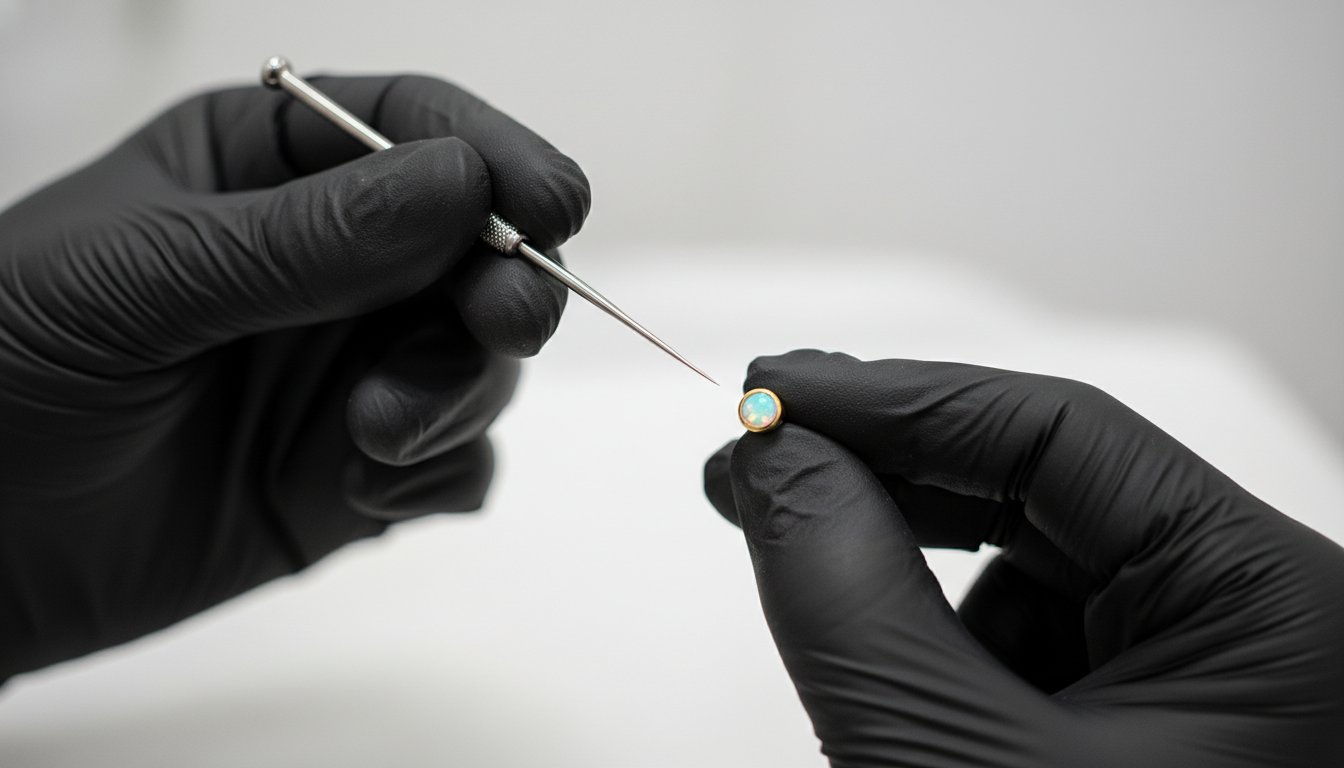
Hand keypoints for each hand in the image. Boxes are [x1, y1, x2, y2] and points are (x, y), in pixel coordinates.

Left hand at [0, 75, 587, 679]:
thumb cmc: (3, 373)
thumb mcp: (136, 281)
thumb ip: (302, 239)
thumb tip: (464, 186)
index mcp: (265, 170)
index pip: (412, 129)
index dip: (494, 157)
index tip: (549, 207)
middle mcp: (329, 263)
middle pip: (477, 248)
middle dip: (504, 284)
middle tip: (505, 325)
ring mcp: (350, 369)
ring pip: (480, 360)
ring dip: (455, 394)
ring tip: (371, 438)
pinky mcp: (359, 470)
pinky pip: (458, 461)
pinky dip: (440, 474)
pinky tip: (359, 495)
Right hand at [704, 350, 1343, 766]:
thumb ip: (850, 593)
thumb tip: (778, 457)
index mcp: (1271, 609)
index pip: (1060, 433)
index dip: (896, 398)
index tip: (772, 389)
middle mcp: (1260, 625)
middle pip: (1047, 486)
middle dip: (889, 475)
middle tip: (755, 461)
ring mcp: (1213, 677)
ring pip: (1032, 565)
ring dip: (910, 572)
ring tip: (820, 605)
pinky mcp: (1158, 722)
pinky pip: (1036, 640)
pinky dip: (947, 645)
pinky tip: (900, 690)